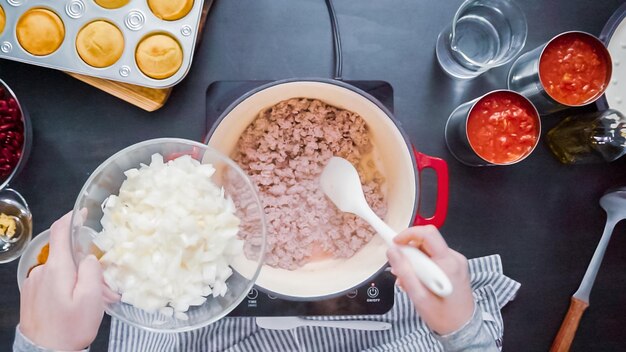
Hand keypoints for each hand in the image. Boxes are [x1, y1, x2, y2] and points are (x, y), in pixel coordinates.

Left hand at [19, 211, 115, 349]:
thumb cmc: (69, 328)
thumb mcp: (91, 299)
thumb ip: (91, 271)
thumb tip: (89, 258)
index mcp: (57, 268)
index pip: (60, 231)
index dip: (72, 217)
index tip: (83, 211)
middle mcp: (42, 271)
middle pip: (67, 256)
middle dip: (87, 266)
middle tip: (105, 288)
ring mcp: (35, 283)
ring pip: (62, 271)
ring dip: (80, 281)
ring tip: (95, 302)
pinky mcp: (32, 295)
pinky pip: (54, 283)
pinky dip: (68, 289)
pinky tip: (79, 305)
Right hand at [387, 225, 473, 334]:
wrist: (462, 329)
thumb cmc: (444, 316)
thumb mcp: (419, 296)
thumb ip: (404, 271)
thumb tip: (392, 251)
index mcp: (448, 264)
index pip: (428, 234)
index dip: (408, 234)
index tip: (395, 243)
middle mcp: (454, 259)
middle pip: (426, 242)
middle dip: (409, 253)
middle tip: (400, 269)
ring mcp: (456, 262)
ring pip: (428, 250)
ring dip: (414, 262)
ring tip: (409, 281)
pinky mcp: (454, 267)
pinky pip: (433, 258)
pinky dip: (422, 266)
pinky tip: (418, 281)